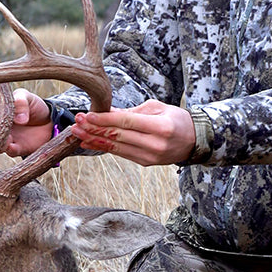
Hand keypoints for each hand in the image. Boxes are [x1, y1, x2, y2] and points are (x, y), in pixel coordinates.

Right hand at [0, 88, 53, 157]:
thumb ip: (21, 101)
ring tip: (9, 138)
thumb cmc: (32, 106)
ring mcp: (4, 139)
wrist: (48, 121)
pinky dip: (10, 149)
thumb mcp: (27, 97)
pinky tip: (13, 146)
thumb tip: (20, 118)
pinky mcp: (16, 149)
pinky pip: (9, 152)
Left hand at [72, 100, 195, 165]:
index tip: (87, 115)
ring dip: (94, 140)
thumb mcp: (158, 108)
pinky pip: (121, 154)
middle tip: (76, 122)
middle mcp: (155, 144)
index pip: (127, 122)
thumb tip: (107, 111)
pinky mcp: (145, 163)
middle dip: (94, 129)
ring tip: (77, 133)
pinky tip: (89, 142)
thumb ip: (133, 111)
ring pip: (116, 147)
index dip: (105, 119)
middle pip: (118, 136)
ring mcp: (150, 156)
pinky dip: (103, 147)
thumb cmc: (177, 119)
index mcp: (161, 127)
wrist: (195, 141)